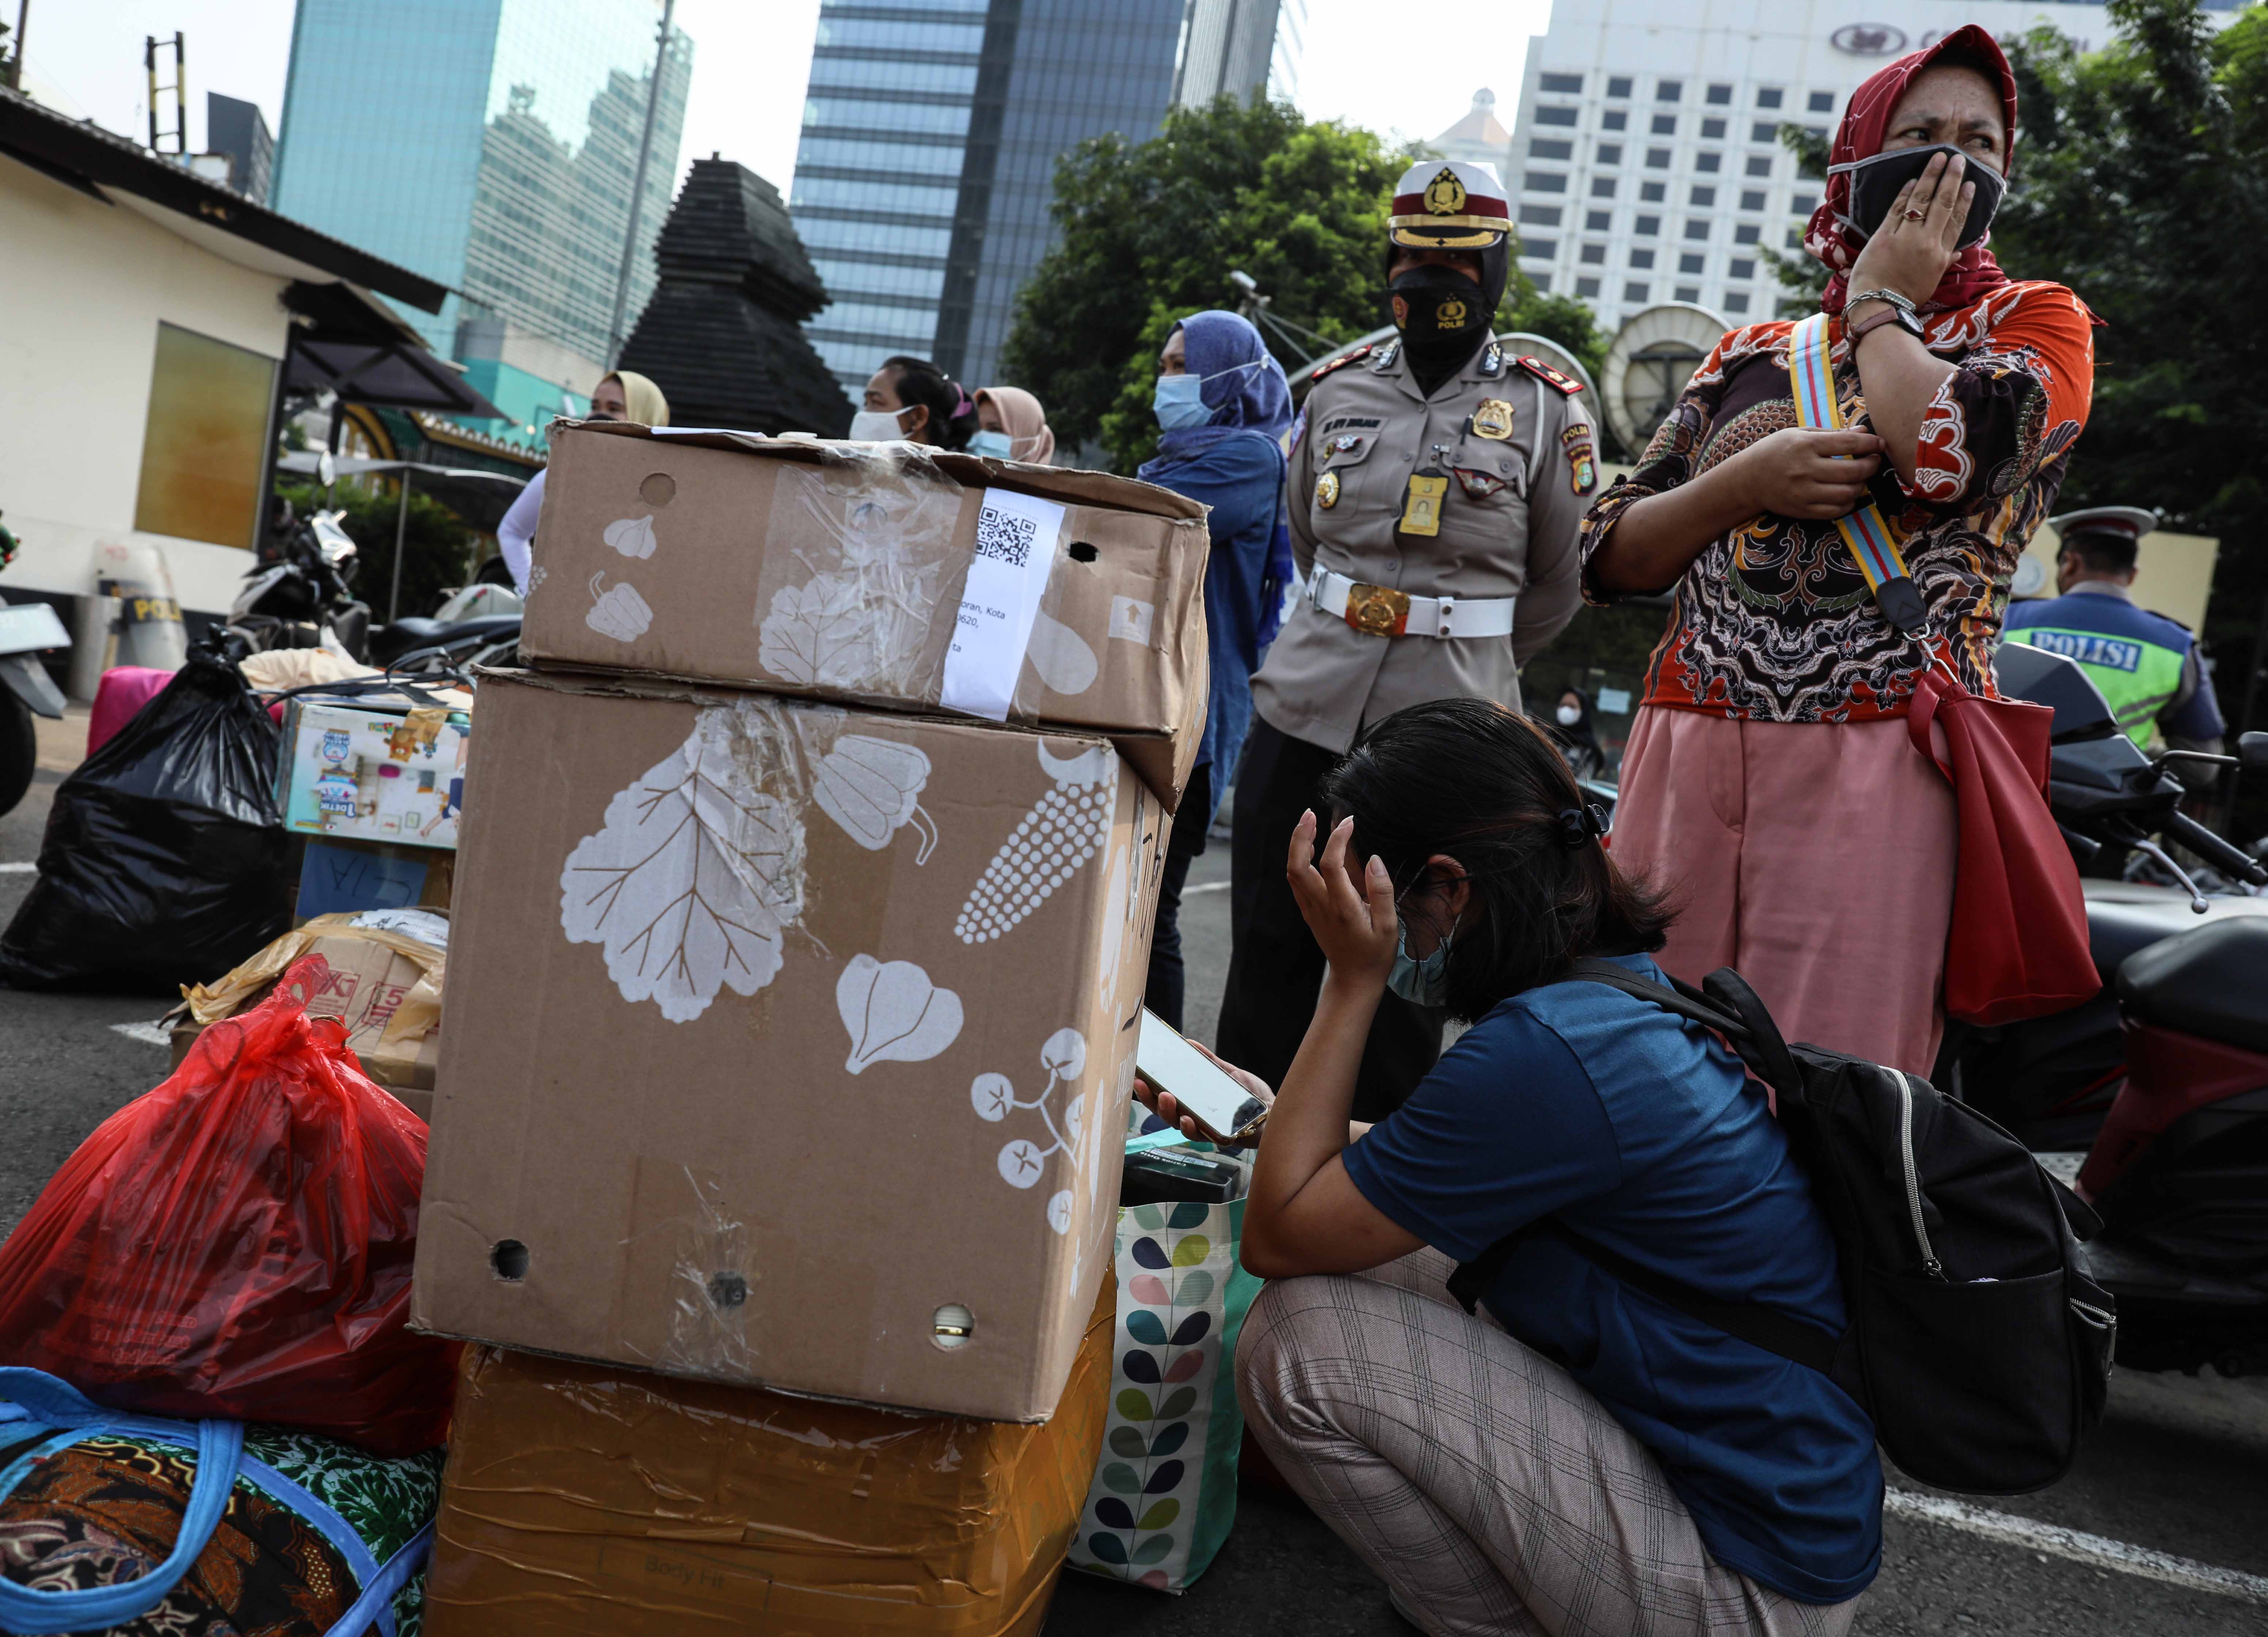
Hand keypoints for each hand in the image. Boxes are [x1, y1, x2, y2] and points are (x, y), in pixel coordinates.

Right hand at [1134, 1043, 1273, 1144]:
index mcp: (1193, 1103)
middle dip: (1151, 1100)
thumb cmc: (1251, 1096)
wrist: (1276, 1112)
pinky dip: (1192, 1127)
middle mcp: (1196, 1119)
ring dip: (1169, 1112)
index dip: (1147, 1091)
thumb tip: (1189, 1043)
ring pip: (1179, 1126)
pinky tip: (1188, 1118)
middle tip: (1142, 1085)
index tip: (1135, 1076)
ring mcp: (1207, 1129)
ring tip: (1165, 1097)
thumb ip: (1209, 1061)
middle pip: (1165, 1113)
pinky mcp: (1221, 1137)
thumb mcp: (1228, 1073)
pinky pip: (1202, 1136)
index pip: (1164, 1099)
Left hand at [1286, 810, 1397, 990]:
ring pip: (1293, 872)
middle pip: (1298, 865)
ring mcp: (1311, 910)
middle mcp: (1321, 907)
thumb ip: (1381, 892)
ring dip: (1297, 845)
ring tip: (1309, 823)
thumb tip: (1374, 859)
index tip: (1350, 822)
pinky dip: (1299, 860)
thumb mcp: (1389, 926)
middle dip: (1301, 836)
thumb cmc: (1375, 954)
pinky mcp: (1308, 912)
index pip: (1331, 865)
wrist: (1354, 980)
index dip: (1337, 839)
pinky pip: (1296, 881)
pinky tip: (1310, 848)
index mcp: (1343, 908)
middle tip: (1310, 813)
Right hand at [1732, 427, 1886, 519]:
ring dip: (1861, 486)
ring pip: (1847, 493)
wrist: (1747, 479)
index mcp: (1805, 445)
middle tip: (1873, 461)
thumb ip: (1832, 433)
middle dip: (1871, 465)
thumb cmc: (1775, 451)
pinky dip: (1848, 504)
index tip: (1879, 444)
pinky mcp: (1802, 510)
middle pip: (1853, 471)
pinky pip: (1836, 511)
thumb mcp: (1799, 434)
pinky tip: (1847, 495)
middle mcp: (1805, 470)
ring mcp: (1803, 493)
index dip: (1870, 443)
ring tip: (1859, 478)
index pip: (1848, 443)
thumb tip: (1864, 431)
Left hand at [1846, 149, 1974, 309]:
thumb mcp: (1931, 282)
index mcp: (1941, 255)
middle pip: (1943, 204)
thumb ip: (1944, 262)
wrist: (1877, 307)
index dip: (1965, 201)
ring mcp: (1905, 238)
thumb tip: (1958, 251)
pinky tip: (1912, 180)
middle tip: (1958, 159)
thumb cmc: (1904, 297)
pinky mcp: (1884, 237)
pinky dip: (1906, 193)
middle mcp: (1926, 243)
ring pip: (1922, 201)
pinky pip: (1898, 209)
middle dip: (1951, 179)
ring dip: (1930, 176)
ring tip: (1938, 158)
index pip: (1957, 221)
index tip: (1970, 184)